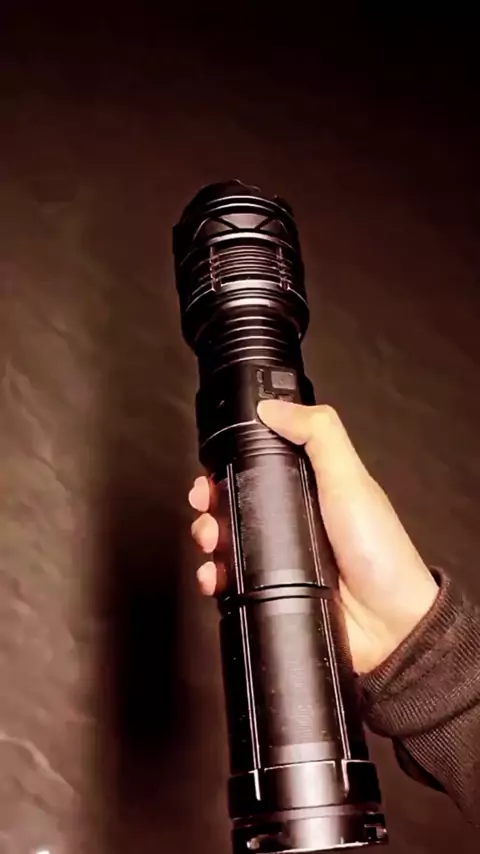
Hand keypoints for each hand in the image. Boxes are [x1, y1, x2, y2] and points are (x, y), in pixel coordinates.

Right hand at [189, 400, 438, 673]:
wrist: (389, 626)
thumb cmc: (379, 551)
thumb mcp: (350, 481)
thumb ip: (319, 435)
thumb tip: (272, 406)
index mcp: (310, 489)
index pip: (259, 468)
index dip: (231, 465)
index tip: (210, 468)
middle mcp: (291, 521)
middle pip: (235, 504)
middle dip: (210, 502)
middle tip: (203, 504)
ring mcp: (279, 559)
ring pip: (227, 541)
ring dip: (208, 538)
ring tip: (209, 541)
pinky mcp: (271, 592)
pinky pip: (231, 581)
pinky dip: (214, 577)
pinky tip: (214, 576)